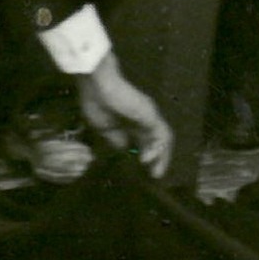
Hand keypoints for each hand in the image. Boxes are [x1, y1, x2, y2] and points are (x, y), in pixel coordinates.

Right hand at [76, 55, 173, 179]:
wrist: (97, 84)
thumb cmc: (96, 102)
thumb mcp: (104, 127)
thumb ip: (116, 138)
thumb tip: (126, 149)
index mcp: (131, 121)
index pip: (145, 140)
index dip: (145, 153)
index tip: (142, 169)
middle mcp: (144, 118)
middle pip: (158, 140)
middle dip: (158, 158)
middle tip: (155, 175)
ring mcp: (149, 115)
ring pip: (162, 138)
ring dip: (160, 156)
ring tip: (154, 171)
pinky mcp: (150, 114)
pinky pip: (160, 134)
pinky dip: (156, 148)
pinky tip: (147, 159)